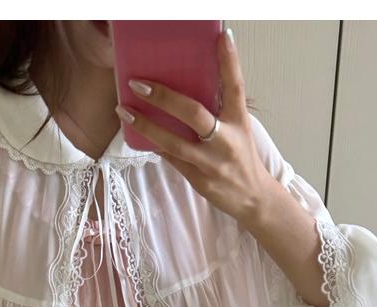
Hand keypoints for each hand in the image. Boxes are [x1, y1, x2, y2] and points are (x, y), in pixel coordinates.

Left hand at [114, 27, 275, 225]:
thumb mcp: (238, 129)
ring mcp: (211, 163)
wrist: (252, 198)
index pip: (235, 87)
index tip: (222, 38)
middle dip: (164, 97)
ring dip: (146, 126)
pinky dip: (154, 145)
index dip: (229, 62)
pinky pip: (171, 159)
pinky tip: (136, 134)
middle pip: (194, 114)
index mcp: (239, 122)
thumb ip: (219, 109)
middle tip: (138, 84)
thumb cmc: (240, 157)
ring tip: (124, 111)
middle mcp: (226, 140)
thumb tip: (188, 84)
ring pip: (174, 143)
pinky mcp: (199, 180)